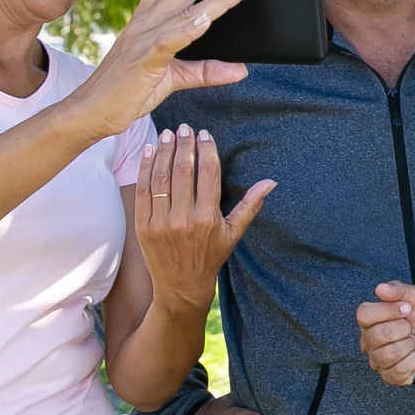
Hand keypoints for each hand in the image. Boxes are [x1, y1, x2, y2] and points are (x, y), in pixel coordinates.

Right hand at [73, 0, 253, 136]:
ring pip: (183, 10)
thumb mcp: (173, 77)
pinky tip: (206, 21)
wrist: (93, 110)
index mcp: (147, 20)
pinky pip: (168, 40)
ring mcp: (144, 40)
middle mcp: (145, 23)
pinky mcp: (144, 61)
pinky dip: (188, 30)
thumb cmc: (128, 90)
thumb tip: (241, 70)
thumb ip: (206, 71)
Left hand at [136, 124, 274, 316]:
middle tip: (185, 127)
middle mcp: (184, 219)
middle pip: (184, 171)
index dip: (207, 150)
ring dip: (165, 152)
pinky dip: (146, 169)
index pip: (209, 174)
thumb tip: (271, 182)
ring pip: (162, 178)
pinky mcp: (143, 227)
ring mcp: (161, 223)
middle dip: (185, 145)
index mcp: (208, 218)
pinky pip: (144, 192)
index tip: (205, 134)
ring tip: (169, 134)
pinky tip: (151, 152)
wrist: (180, 286)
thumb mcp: (233, 233)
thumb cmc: (210, 257)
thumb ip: (250, 205)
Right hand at [357, 281, 414, 386]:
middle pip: (376, 336)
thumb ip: (398, 290)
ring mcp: (378, 360)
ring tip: (412, 341)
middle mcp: (369, 342)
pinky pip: (399, 371)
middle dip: (401, 328)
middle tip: (409, 326)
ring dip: (407, 345)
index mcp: (370, 320)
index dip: (387, 311)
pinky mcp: (390, 376)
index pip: (363, 315)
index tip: (406, 308)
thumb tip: (381, 289)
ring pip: (387, 355)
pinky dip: (414, 361)